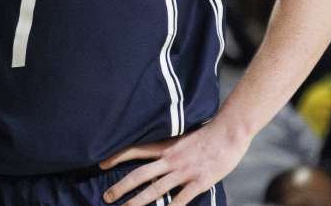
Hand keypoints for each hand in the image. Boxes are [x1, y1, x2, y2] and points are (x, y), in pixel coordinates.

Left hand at [99, 120, 247, 204]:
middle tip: (106, 197)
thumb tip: (156, 153)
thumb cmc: (207, 134)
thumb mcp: (181, 136)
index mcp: (165, 147)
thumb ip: (168, 146)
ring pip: (155, 189)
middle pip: (140, 175)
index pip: (134, 150)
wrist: (229, 132)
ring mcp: (184, 171)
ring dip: (138, 202)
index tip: (101, 164)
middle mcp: (170, 159)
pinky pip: (181, 199)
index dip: (116, 157)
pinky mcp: (199, 182)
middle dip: (121, 187)